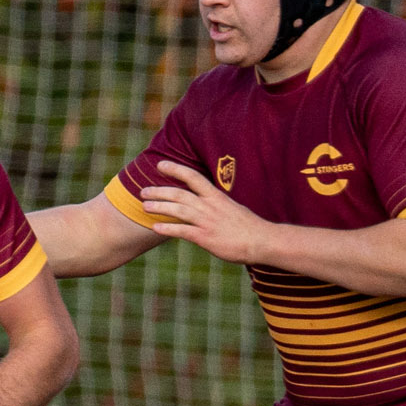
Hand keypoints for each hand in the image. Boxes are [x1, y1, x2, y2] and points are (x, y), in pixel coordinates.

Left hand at [140, 161, 270, 265]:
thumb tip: (203, 201)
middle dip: (160, 191)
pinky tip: (155, 227)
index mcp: (217, 196)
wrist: (262, 240)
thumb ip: (215, 204)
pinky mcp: (205, 237)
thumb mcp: (231, 208)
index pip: (194, 177)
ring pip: (178, 210)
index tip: (160, 164)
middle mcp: (210, 206)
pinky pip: (182, 231)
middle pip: (180, 194)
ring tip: (144, 206)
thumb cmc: (247, 226)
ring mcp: (207, 221)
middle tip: (143, 191)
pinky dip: (167, 228)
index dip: (176, 169)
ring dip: (159, 207)